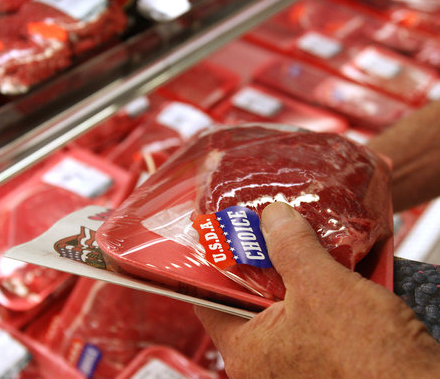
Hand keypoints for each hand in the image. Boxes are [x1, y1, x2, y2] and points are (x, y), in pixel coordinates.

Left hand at [195, 202, 439, 377]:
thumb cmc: (372, 359)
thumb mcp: (324, 287)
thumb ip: (291, 246)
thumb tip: (273, 218)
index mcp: (246, 351)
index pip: (208, 300)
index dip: (212, 264)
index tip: (220, 236)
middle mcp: (264, 365)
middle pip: (246, 302)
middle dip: (261, 265)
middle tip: (266, 232)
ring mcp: (294, 368)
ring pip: (282, 310)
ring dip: (294, 277)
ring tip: (302, 244)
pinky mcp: (324, 366)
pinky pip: (310, 323)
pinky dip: (318, 296)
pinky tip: (333, 270)